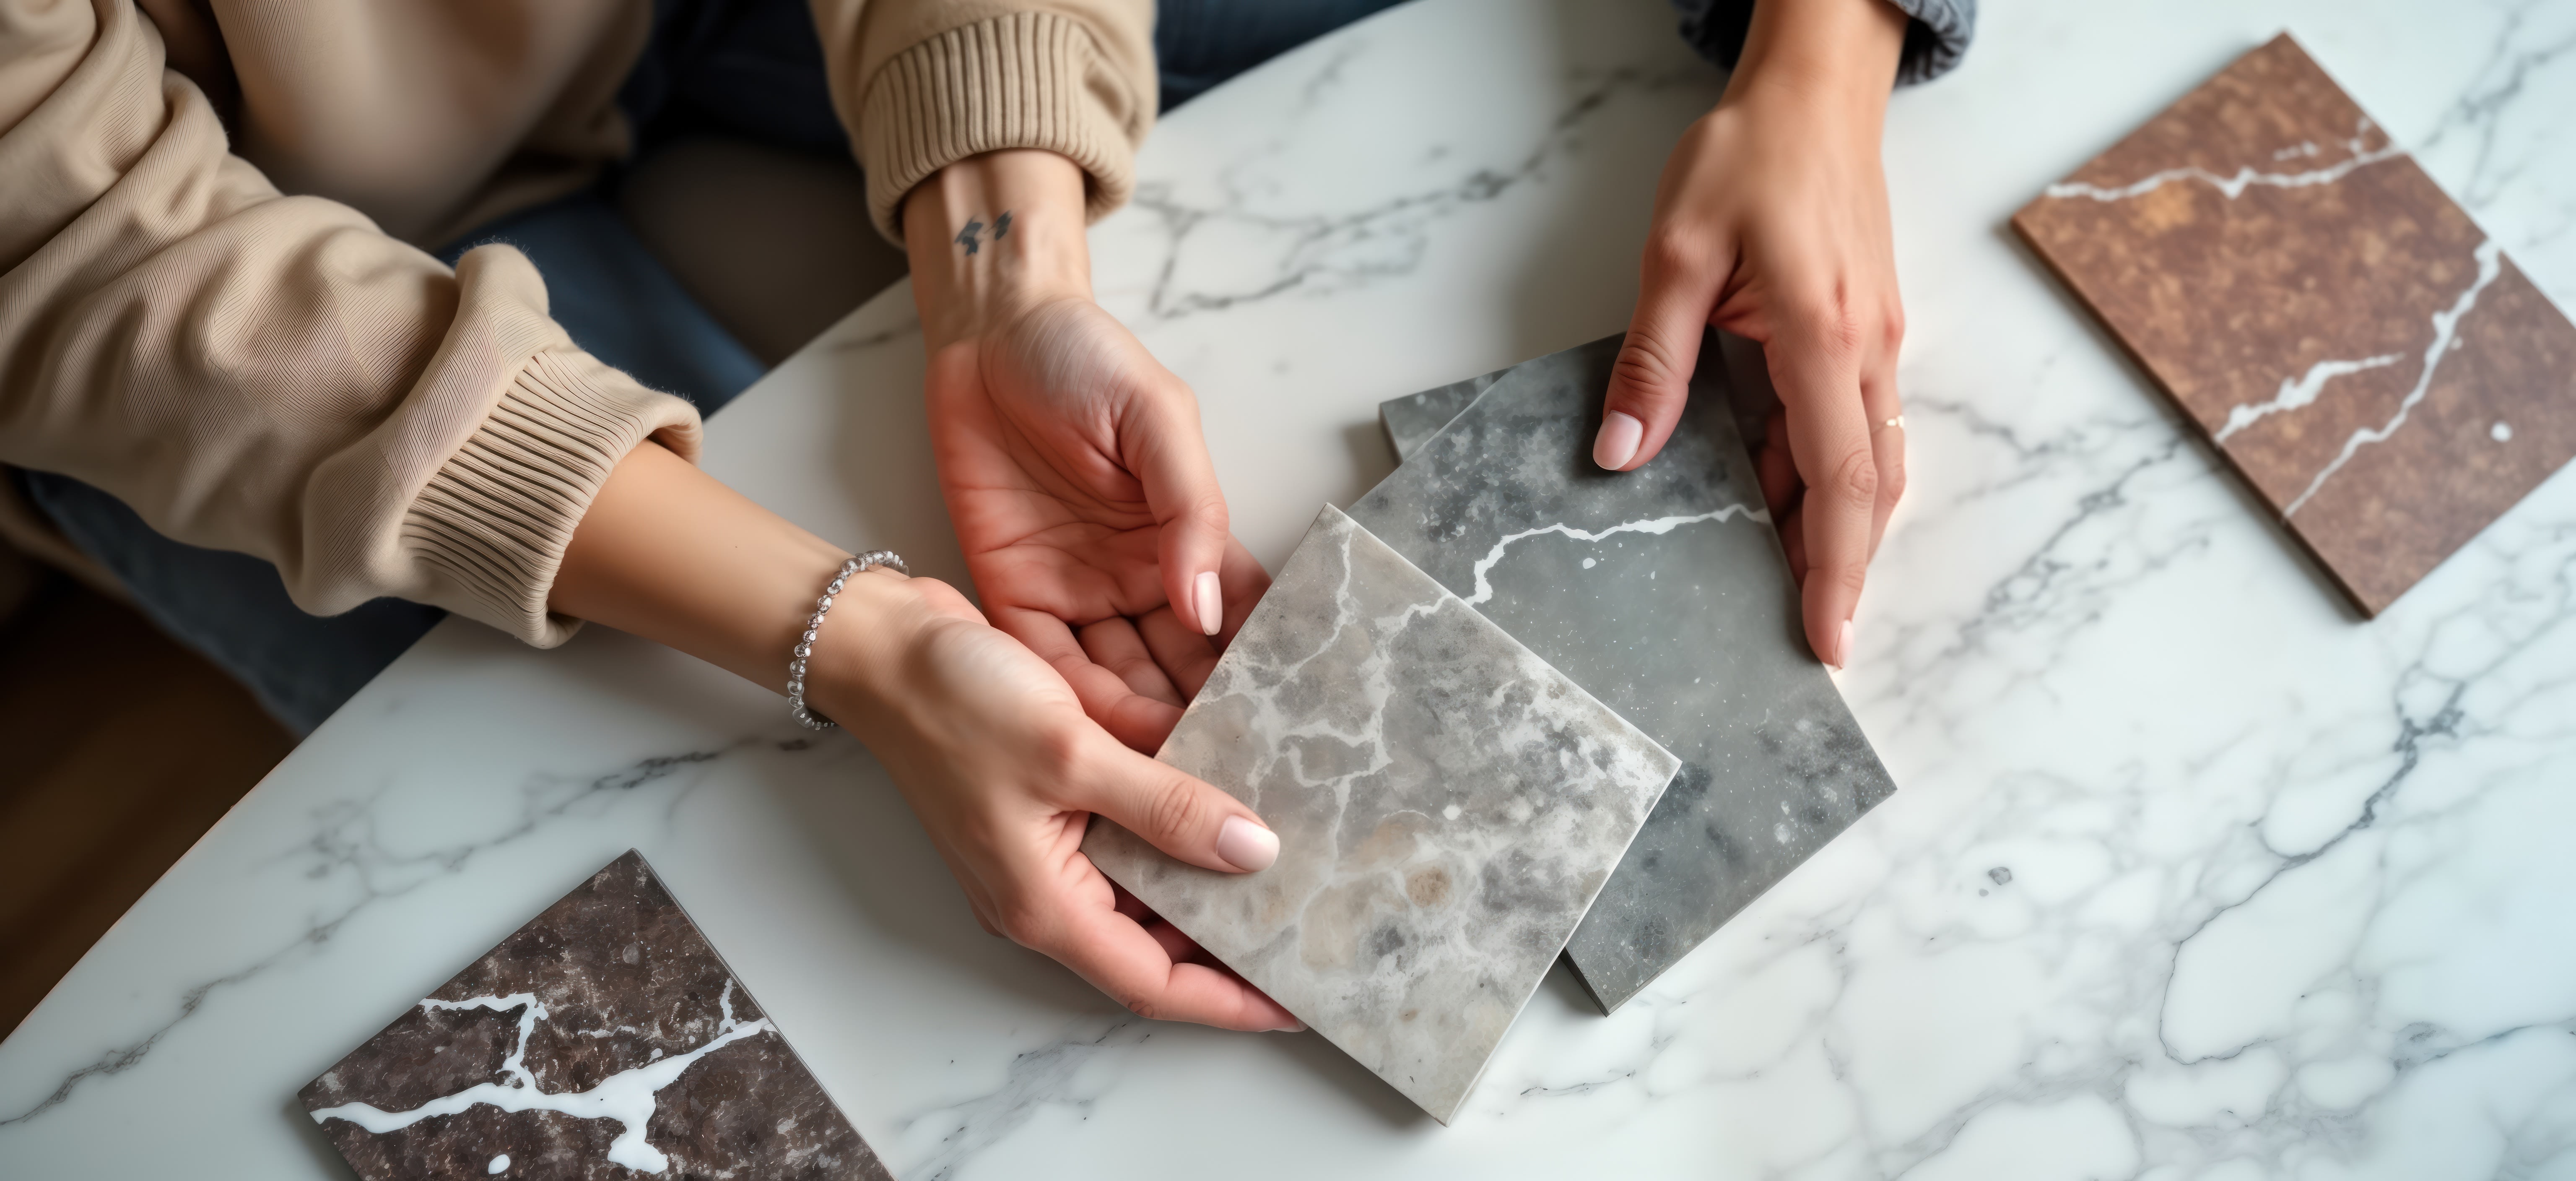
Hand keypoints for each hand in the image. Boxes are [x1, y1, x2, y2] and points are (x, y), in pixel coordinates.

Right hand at [813, 570, 1299, 1030]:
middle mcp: (1042, 896)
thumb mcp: (1073, 752)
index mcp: (1044, 906)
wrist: (882, 647)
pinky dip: (1173, 838)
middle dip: (1226, 948)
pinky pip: (1124, 848)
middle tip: (1306, 929)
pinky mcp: (1045, 813)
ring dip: (1204, 888)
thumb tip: (1254, 850)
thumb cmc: (955, 701)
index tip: (1294, 1001)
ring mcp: (1041, 857)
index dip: (1228, 999)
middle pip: (1152, 950)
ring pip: (1143, 897)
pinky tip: (1222, 806)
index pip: (1153, 983)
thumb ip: (1167, 805)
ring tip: (1284, 872)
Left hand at [906, 150, 1267, 751]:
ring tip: (1175, 788)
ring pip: (1122, 683)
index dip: (1263, 667)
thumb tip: (1207, 603)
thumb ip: (1189, 507)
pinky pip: (1050, 669)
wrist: (986, 336)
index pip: (1238, 617)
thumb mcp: (1155, 415)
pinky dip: (1076, 711)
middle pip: (1183, 665)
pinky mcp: (1016, 600)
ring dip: (1146, 733)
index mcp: (1186, 537)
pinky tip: (1102, 755)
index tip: (1292, 724)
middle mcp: (1140, 578)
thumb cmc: (1081, 359)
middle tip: (1236, 784)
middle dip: (1209, 720)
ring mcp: (1079, 594)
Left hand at [1593, 0, 1909, 669]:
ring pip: (1870, 461)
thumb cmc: (1749, 160)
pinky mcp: (1865, 332)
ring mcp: (1874, 343)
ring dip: (1834, 525)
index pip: (1840, 482)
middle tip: (1818, 640)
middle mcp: (1866, 350)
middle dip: (1845, 570)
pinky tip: (1777, 497)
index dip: (1834, 569)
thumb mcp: (1676, 255)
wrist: (1812, 95)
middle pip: (1870, 488)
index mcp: (1823, 338)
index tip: (1829, 636)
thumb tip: (1623, 452)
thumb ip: (1654, 360)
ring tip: (1790, 586)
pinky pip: (1857, 425)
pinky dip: (1826, 474)